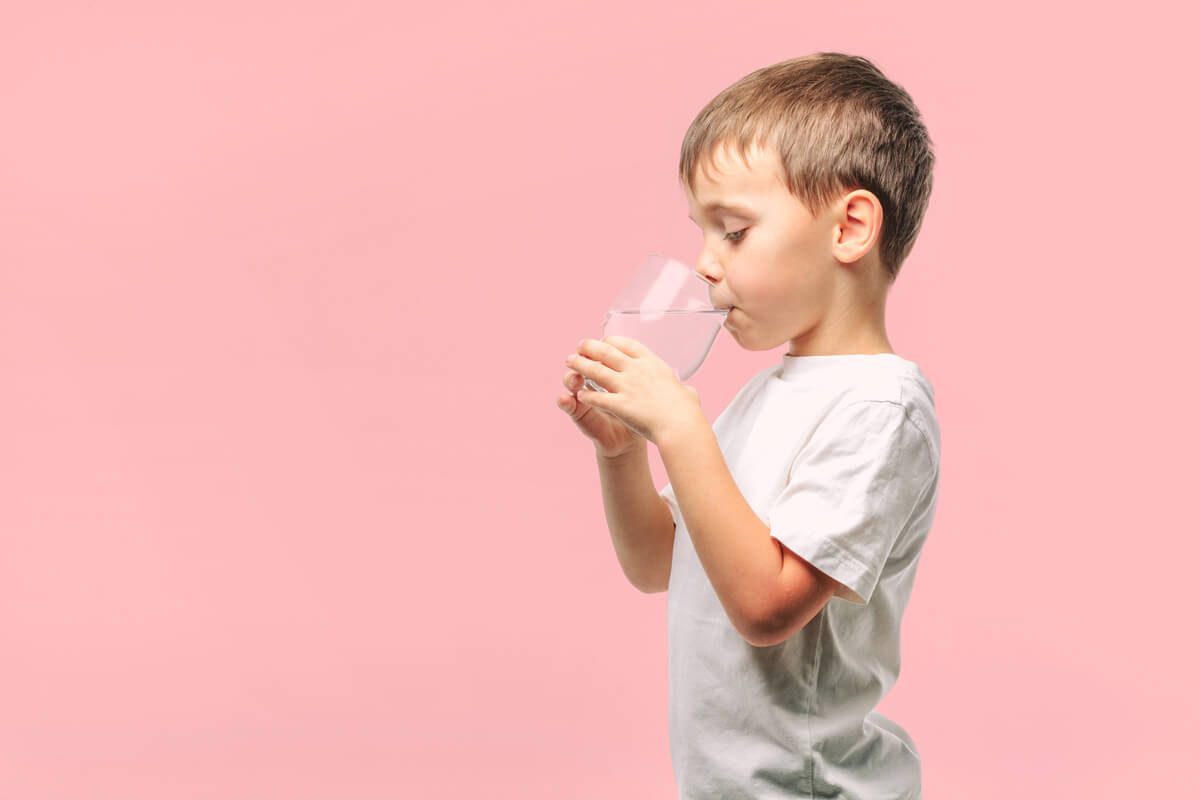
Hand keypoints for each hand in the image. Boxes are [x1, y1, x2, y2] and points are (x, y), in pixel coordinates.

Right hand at [557, 346, 645, 459]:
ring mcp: (582, 395)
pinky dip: (564, 401)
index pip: (598, 354)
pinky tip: (564, 399)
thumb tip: (642, 358)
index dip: (597, 349)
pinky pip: (568, 405)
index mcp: (607, 371)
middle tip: (579, 359)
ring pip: (570, 380)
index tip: (600, 347)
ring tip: (574, 380)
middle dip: (580, 360)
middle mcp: (592, 380)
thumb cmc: (637, 411)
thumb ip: (637, 373)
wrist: (628, 438)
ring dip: (570, 378)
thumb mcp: (640, 389)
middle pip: (581, 363)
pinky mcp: (578, 413)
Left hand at [563, 336, 704, 445]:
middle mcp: (636, 370)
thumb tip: (689, 393)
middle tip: (580, 345)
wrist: (681, 426)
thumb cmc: (686, 412)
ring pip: (596, 371)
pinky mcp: (619, 404)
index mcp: (652, 363)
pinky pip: (596, 397)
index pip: (627, 344)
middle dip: (590, 347)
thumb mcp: (686, 394)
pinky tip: (578, 395)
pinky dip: (586, 395)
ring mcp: (626, 386)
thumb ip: (684, 391)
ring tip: (569, 361)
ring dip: (580, 365)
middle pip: (607, 352)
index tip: (604, 341)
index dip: (612, 341)